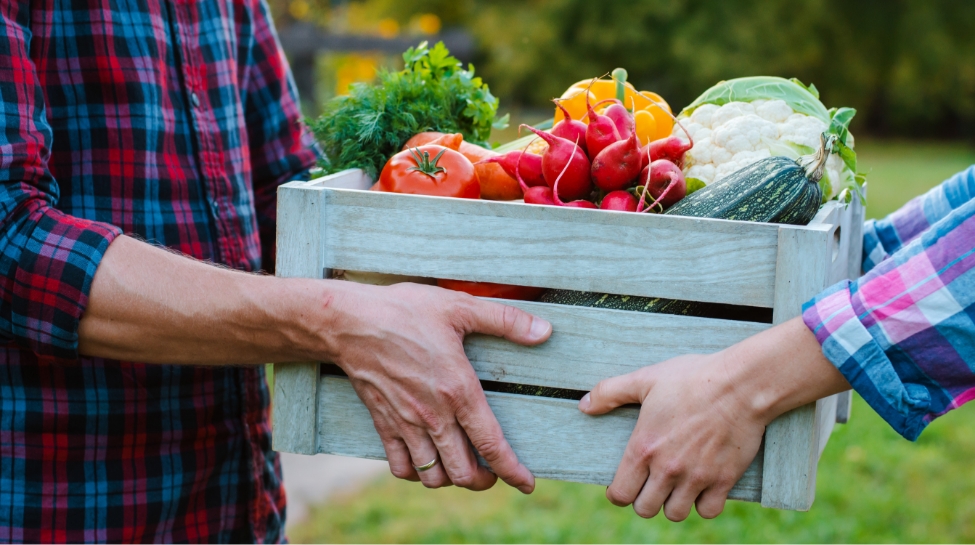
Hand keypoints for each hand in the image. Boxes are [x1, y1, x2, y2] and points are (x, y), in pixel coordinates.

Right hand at [317, 281, 551, 492]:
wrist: (349, 322)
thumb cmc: (404, 311)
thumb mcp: (460, 307)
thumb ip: (506, 321)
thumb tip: (544, 332)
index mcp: (458, 390)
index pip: (492, 444)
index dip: (513, 471)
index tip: (527, 483)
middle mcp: (433, 415)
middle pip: (463, 473)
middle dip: (485, 481)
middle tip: (494, 472)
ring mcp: (405, 423)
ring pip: (433, 477)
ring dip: (451, 479)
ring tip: (462, 466)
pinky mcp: (383, 423)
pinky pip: (400, 467)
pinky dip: (416, 473)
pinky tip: (426, 460)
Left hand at [579, 317, 849, 520]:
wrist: (741, 384)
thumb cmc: (691, 378)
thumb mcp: (646, 378)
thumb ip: (610, 392)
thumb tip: (583, 405)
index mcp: (644, 448)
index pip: (620, 494)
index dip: (617, 493)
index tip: (623, 485)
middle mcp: (667, 468)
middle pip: (645, 509)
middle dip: (644, 500)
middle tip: (649, 485)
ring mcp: (696, 477)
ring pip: (675, 513)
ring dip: (672, 503)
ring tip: (674, 487)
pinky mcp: (723, 480)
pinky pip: (708, 511)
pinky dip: (704, 504)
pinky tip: (701, 487)